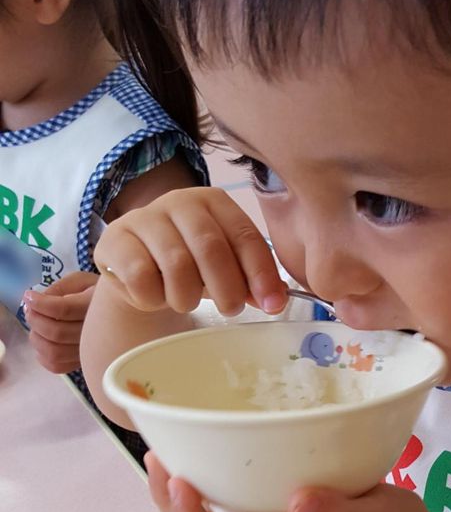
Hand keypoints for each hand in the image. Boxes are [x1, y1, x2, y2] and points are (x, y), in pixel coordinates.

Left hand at [23, 271, 96, 373]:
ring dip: (36, 337)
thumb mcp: (81, 280)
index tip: (29, 296)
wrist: (121, 314)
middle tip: (30, 309)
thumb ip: (59, 288)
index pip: (63, 310)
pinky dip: (42, 355)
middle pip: (56, 333)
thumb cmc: (96, 293)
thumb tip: (36, 302)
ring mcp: (90, 352)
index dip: (40, 304)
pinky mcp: (82, 363)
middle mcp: (96, 332)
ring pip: (54, 352)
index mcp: (97, 306)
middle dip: (35, 319)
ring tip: (36, 325)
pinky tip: (44, 341)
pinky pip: (56, 366)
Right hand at [94, 187, 285, 315]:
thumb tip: (275, 300)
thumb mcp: (224, 269)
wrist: (135, 268)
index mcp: (213, 202)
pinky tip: (154, 296)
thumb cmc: (189, 266)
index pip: (244, 235)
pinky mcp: (114, 239)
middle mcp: (179, 201)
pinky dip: (153, 299)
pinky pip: (141, 279)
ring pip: (176, 266)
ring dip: (187, 297)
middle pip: (210, 248)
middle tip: (230, 309)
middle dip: (227, 288)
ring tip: (186, 301)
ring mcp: (143, 217)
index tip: (272, 304)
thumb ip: (250, 280)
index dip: (261, 273)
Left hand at [145, 453, 449, 511]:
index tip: (179, 483)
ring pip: (214, 508)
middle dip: (171, 499)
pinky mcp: (280, 496)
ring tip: (166, 446)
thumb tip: (300, 500)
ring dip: (186, 482)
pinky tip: (211, 439)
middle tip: (155, 455)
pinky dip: (216, 466)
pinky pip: (236, 487)